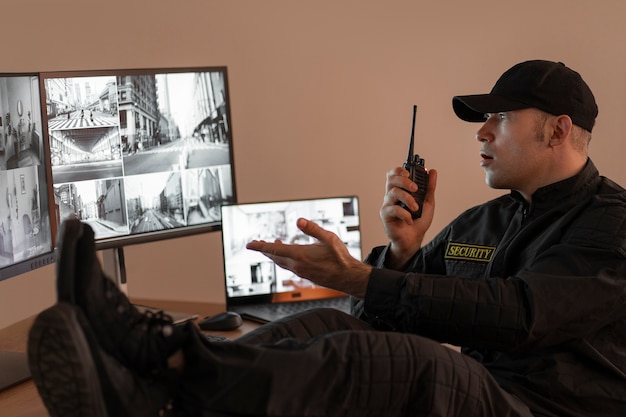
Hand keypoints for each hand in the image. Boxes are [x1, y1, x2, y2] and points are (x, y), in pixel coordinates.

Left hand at [246, 218, 371, 297]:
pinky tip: (288, 255)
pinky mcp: (306, 275)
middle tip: (256, 243)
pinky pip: (289, 267)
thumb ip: (313, 229)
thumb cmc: (340, 258)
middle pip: (275, 257)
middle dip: (265, 249)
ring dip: (274, 254)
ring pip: (281, 263)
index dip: (260, 246)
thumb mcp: (329, 238)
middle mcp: (297, 265)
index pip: (274, 250)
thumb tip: (299, 221)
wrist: (348, 278)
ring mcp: (301, 272)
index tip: (249, 244)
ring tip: (272, 245)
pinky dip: (283, 259)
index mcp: (300, 255)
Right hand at [380, 167, 436, 268]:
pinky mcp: (385, 215)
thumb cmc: (418, 221)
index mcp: (400, 190)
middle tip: (415, 188)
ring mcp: (388, 204)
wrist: (414, 239)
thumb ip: (429, 187)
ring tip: (416, 208)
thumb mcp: (428, 202)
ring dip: (407, 199)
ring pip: (393, 193)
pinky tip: (410, 219)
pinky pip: (393, 209)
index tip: (408, 173)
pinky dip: (405, 214)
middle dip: (404, 181)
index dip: (399, 171)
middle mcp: (392, 195)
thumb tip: (432, 172)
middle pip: (391, 180)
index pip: (394, 175)